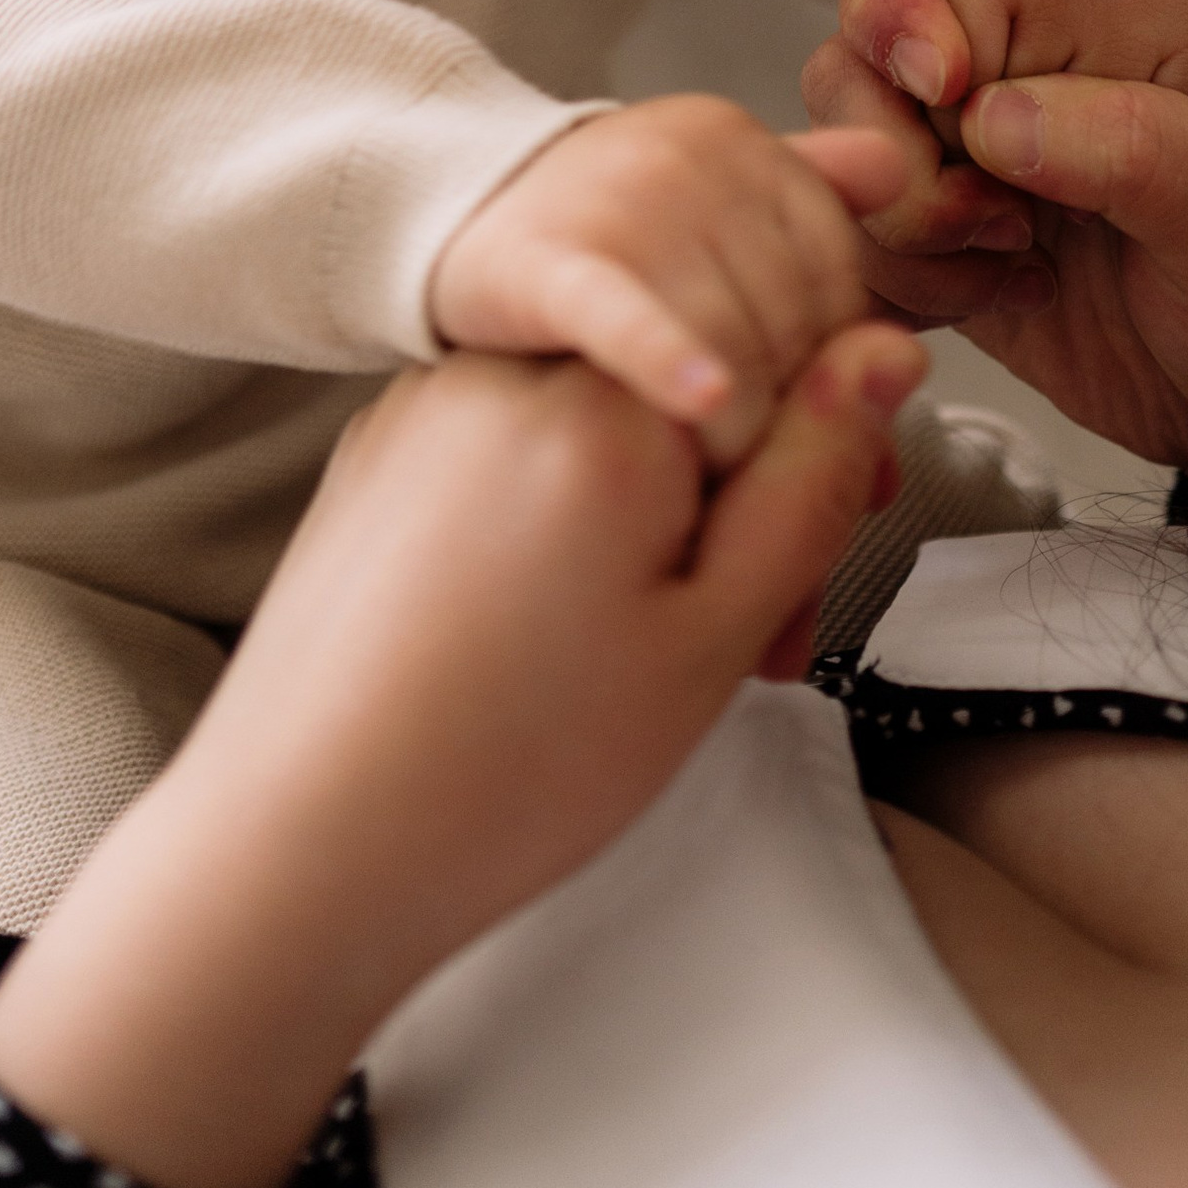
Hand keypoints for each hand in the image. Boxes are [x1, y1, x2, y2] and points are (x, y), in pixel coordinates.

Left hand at [0, 324, 926, 1187]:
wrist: (301, 840)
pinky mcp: (385, 445)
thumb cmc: (503, 766)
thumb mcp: (713, 636)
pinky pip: (515, 444)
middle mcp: (513, 366)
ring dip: (650, 511)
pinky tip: (550, 631)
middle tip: (745, 635)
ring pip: (601, 418)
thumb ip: (813, 477)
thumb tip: (885, 347)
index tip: (801, 564)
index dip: (816, 464)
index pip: (778, 353)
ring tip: (639, 654)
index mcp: (608, 398)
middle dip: (736, 494)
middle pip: (688, 385)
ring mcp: (436, 400)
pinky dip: (558, 516)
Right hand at [428, 95, 902, 459]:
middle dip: (790, 419)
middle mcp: (690, 157)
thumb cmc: (599, 237)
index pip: (838, 280)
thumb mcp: (707, 208)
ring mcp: (618, 201)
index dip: (837, 375)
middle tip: (768, 490)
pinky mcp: (546, 260)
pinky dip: (669, 361)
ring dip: (736, 432)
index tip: (814, 436)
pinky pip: (626, 319)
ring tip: (712, 492)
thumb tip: (906, 227)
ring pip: (729, 338)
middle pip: (791, 319)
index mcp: (740, 144)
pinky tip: (703, 401)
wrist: (447, 218)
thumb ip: (810, 212)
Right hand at [800, 34, 1187, 513]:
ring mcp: (962, 166)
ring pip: (848, 155)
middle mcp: (1003, 76)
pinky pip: (863, 249)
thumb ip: (1133, 146)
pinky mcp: (939, 256)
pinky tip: (1006, 300)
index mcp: (1075, 17)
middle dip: (888, 125)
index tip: (937, 67)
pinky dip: (906, 282)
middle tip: (981, 201)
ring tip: (1009, 255)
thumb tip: (995, 117)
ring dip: (903, 215)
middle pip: (860, 53)